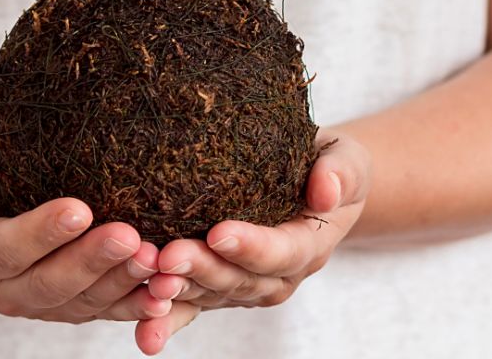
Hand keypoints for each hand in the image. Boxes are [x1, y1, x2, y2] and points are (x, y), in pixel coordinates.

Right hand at [0, 127, 170, 322]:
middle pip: (51, 284)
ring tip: (157, 258)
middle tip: (130, 235)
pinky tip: (168, 291)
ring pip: (85, 303)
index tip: (79, 208)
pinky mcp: (75, 304)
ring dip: (122, 284)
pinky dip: (139, 304)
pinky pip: (109, 310)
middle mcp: (5, 289)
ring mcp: (43, 303)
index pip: (5, 248)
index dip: (41, 233)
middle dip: (92, 262)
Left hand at [141, 131, 368, 345]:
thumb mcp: (346, 158)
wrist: (313, 182)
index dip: (251, 247)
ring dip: (181, 292)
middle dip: (205, 270)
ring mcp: (247, 284)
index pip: (282, 252)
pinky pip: (195, 307)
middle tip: (169, 256)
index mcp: (310, 244)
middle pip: (241, 280)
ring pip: (213, 294)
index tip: (218, 232)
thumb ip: (341, 172)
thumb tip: (326, 191)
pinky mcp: (219, 287)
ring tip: (151, 281)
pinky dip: (170, 320)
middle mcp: (278, 274)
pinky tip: (146, 333)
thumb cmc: (328, 164)